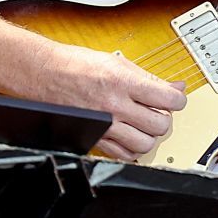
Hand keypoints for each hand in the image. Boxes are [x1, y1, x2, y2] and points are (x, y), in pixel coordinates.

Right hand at [32, 43, 186, 160]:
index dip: (176, 100)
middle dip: (162, 117)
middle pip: (161, 124)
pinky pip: (124, 155)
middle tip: (153, 110)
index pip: (170, 100)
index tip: (172, 99)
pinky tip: (127, 135)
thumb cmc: (73, 64)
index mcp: (122, 82)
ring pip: (145, 143)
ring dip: (148, 134)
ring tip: (140, 123)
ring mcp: (104, 124)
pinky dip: (131, 149)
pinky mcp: (94, 136)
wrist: (41, 73)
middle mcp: (115, 105)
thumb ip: (148, 77)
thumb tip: (176, 87)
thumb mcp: (114, 61)